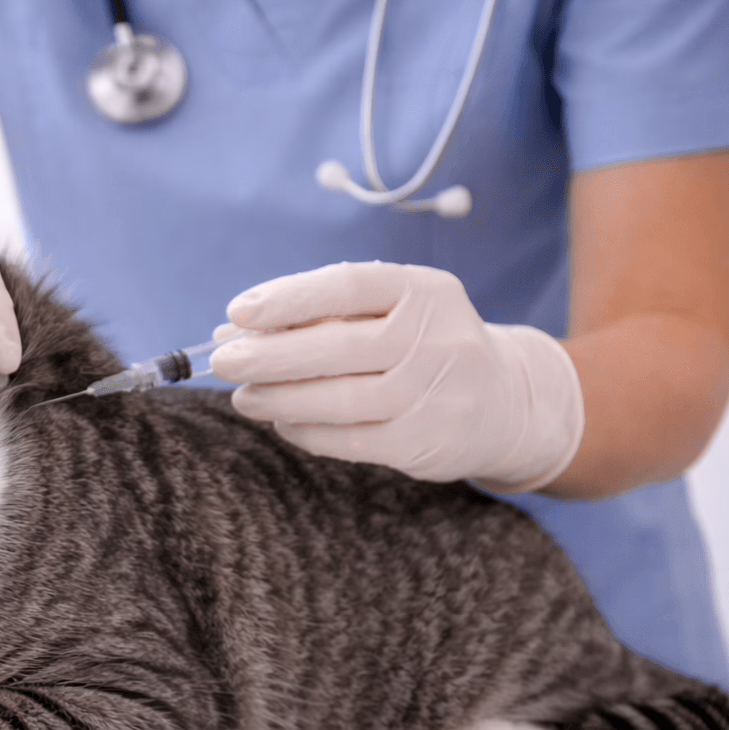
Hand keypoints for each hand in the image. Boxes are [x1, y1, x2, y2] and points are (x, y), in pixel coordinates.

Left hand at [211, 261, 584, 492]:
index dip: (288, 298)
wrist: (505, 402)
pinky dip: (305, 431)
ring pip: (338, 399)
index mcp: (425, 291)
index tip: (238, 312)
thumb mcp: (391, 311)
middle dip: (269, 355)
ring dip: (278, 399)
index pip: (348, 286)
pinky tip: (281, 421)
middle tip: (223, 361)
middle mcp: (437, 339)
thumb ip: (321, 315)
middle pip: (338, 347)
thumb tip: (232, 329)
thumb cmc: (423, 345)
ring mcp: (434, 394)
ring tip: (243, 396)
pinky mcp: (424, 443)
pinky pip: (348, 439)